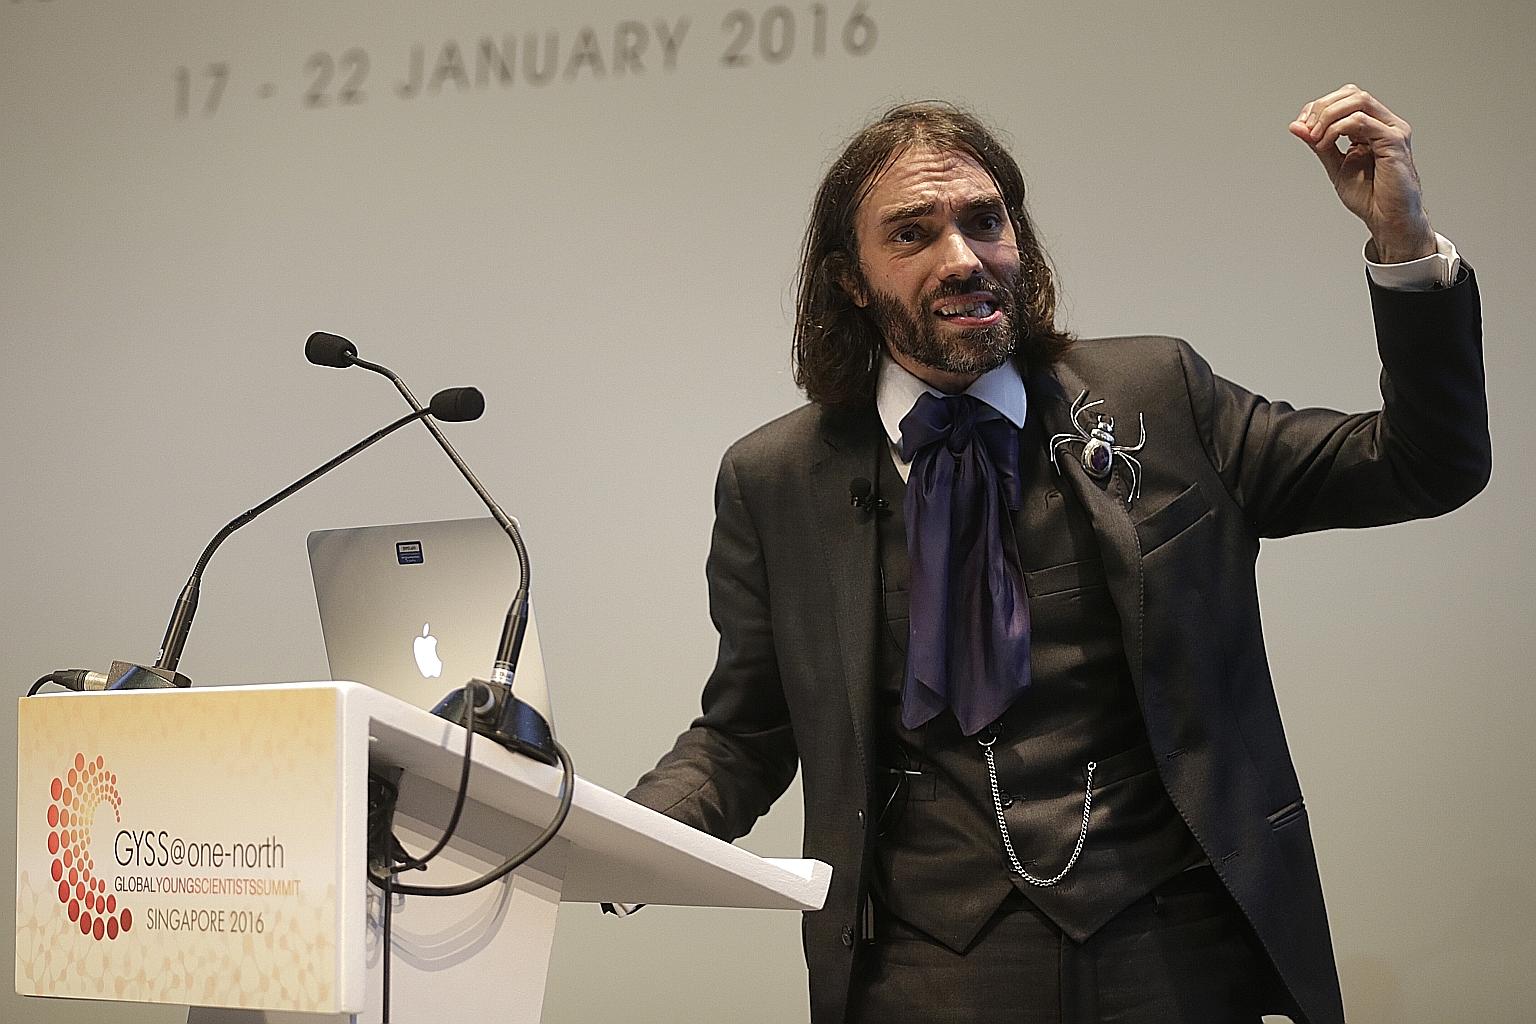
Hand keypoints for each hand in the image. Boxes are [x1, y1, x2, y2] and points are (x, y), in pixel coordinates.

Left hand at [1289, 85, 1435, 262]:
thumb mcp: (1335, 165)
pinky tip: (1326, 145)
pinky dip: (1337, 129)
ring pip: (1359, 101)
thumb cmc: (1369, 196)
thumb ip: (1319, 144)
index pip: (1346, 98)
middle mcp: (1385, 123)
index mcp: (1373, 126)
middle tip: (1307, 129)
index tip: (1301, 126)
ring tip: (1315, 138)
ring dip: (1328, 116)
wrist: (1388, 219)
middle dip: (1322, 107)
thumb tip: (1296, 126)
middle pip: (1352, 93)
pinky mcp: (1394, 141)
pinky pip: (1362, 122)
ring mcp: (1392, 130)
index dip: (1320, 106)